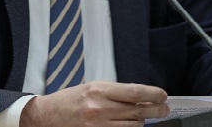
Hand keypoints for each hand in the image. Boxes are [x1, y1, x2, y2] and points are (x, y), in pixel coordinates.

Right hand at [20, 81, 168, 126]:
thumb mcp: (91, 88)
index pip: (134, 92)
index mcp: (98, 90)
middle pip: (138, 111)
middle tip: (164, 109)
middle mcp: (99, 108)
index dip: (153, 94)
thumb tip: (140, 97)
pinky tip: (129, 125)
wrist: (47, 116)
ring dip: (141, 122)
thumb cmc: (69, 101)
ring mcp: (98, 125)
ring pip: (133, 126)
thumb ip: (115, 92)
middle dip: (156, 110)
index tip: (163, 96)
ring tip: (141, 117)